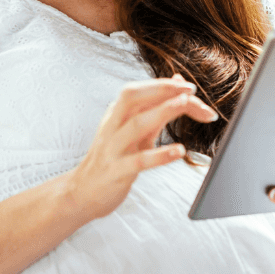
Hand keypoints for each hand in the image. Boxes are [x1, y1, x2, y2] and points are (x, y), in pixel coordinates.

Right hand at [67, 74, 218, 221]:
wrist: (83, 192)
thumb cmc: (112, 158)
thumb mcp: (132, 130)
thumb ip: (155, 107)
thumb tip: (177, 81)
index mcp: (116, 113)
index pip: (140, 90)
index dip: (165, 85)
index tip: (191, 87)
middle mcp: (113, 125)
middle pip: (132, 96)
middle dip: (161, 89)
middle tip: (190, 90)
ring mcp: (113, 148)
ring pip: (136, 124)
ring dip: (163, 111)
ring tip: (185, 104)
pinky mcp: (117, 171)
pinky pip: (139, 160)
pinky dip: (160, 154)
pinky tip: (180, 151)